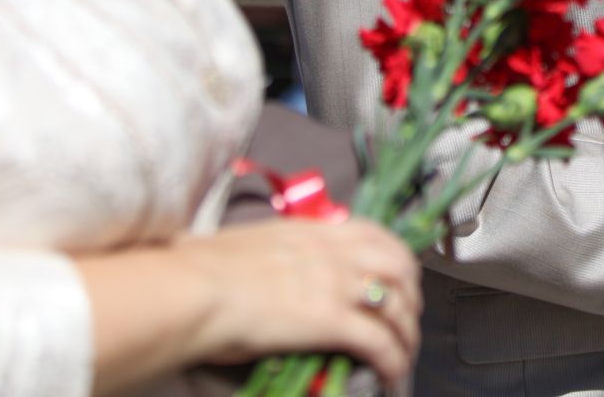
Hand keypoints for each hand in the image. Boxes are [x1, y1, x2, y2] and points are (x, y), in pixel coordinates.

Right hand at [182, 217, 422, 382]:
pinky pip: (381, 341)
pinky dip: (394, 359)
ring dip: (407, 331)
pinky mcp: (332, 321)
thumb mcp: (245, 246)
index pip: (372, 233)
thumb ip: (268, 254)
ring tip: (404, 352)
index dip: (394, 256)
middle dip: (410, 292)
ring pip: (397, 305)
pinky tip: (393, 373)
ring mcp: (336, 284)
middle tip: (407, 315)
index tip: (397, 273)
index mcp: (311, 230)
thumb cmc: (200, 269)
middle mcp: (332, 252)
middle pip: (398, 266)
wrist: (193, 289)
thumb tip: (259, 269)